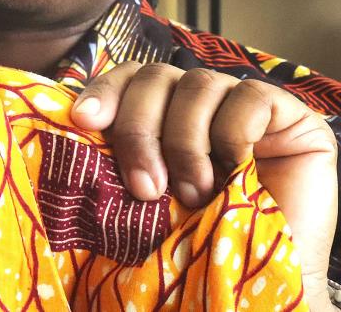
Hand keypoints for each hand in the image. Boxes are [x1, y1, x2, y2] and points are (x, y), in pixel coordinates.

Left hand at [70, 62, 337, 307]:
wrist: (257, 285)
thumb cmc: (193, 241)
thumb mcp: (143, 196)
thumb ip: (116, 156)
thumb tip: (73, 121)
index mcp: (164, 112)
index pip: (129, 77)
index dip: (105, 91)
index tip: (83, 121)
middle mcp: (201, 101)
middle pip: (156, 77)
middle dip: (140, 131)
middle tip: (144, 188)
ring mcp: (243, 103)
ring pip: (198, 83)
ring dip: (186, 143)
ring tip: (191, 194)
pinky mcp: (288, 114)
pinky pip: (249, 98)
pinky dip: (232, 136)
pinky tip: (233, 176)